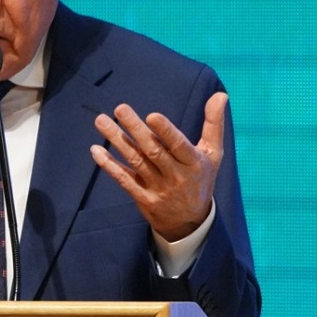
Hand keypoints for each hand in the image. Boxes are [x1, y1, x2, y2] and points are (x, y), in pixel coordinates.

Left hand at [90, 92, 226, 241]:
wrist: (191, 222)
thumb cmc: (202, 178)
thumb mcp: (214, 153)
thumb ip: (214, 124)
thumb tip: (221, 95)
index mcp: (194, 163)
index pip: (179, 145)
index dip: (166, 132)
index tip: (152, 115)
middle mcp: (175, 176)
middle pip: (153, 151)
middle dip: (136, 129)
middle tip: (120, 109)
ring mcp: (158, 188)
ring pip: (135, 162)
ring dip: (117, 141)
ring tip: (102, 121)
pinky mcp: (143, 197)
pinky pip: (124, 180)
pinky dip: (109, 165)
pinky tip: (96, 150)